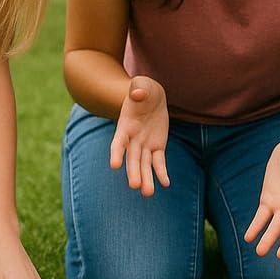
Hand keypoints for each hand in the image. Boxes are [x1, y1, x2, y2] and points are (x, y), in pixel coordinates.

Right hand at [110, 75, 170, 196]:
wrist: (151, 95)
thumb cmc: (143, 88)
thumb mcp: (141, 84)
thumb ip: (137, 88)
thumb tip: (137, 93)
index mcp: (125, 125)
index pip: (118, 142)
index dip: (116, 153)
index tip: (114, 166)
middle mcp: (133, 139)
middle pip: (132, 158)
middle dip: (133, 172)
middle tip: (134, 186)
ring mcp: (144, 144)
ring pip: (144, 164)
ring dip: (146, 178)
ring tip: (148, 193)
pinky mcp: (157, 147)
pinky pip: (159, 162)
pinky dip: (161, 172)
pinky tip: (166, 184)